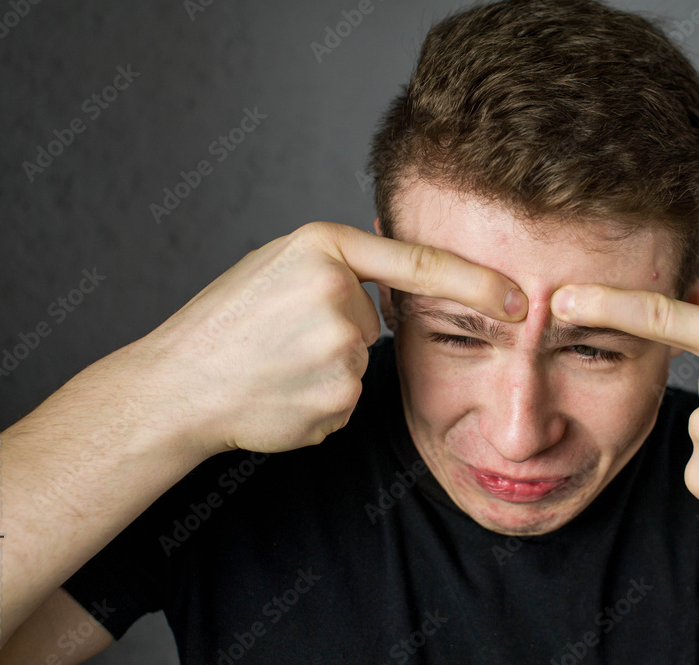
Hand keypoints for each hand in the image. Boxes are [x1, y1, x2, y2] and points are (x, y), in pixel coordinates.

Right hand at [137, 222, 526, 457]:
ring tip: (271, 367)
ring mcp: (339, 352)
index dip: (477, 282)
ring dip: (326, 370)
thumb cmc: (221, 324)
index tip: (521, 299)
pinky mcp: (337, 400)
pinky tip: (279, 394)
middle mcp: (337, 295)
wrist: (177, 386)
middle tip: (277, 340)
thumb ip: (337, 267)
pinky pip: (346, 399)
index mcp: (321, 248)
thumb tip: (395, 292)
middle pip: (373, 322)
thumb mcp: (274, 266)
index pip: (419, 263)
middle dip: (338, 333)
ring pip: (359, 364)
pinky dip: (319, 400)